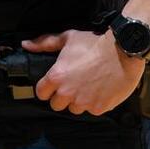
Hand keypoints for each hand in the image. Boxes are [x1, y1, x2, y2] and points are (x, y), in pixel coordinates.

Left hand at [24, 29, 143, 115]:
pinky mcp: (99, 108)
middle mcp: (67, 93)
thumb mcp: (68, 38)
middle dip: (61, 97)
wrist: (123, 51)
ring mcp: (84, 102)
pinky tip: (100, 90)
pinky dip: (95, 103)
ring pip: (74, 109)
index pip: (41, 93)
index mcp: (56, 77)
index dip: (46, 89)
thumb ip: (45, 43)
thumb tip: (26, 44)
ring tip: (87, 87)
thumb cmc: (94, 43)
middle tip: (72, 86)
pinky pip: (92, 110)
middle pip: (56, 105)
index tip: (52, 85)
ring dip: (78, 101)